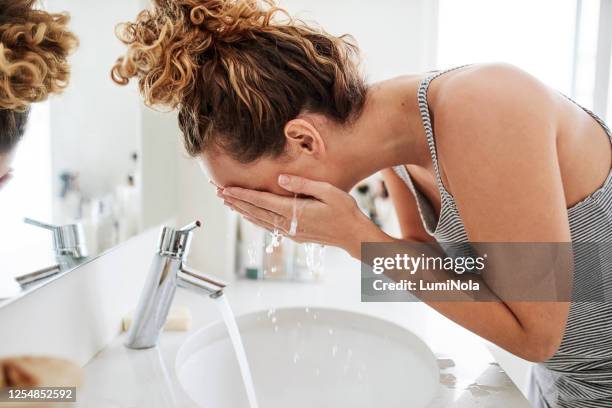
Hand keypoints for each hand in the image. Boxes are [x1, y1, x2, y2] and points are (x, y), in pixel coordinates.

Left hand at [218, 175, 382, 257]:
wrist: (354, 237)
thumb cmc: (345, 211)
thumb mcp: (328, 192)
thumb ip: (303, 185)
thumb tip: (280, 179)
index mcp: (294, 211)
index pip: (261, 201)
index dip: (242, 195)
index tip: (225, 189)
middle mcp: (289, 224)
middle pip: (255, 212)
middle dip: (236, 202)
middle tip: (218, 193)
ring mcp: (291, 232)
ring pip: (260, 221)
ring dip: (243, 212)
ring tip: (229, 203)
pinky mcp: (295, 236)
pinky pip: (269, 227)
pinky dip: (256, 220)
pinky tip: (250, 216)